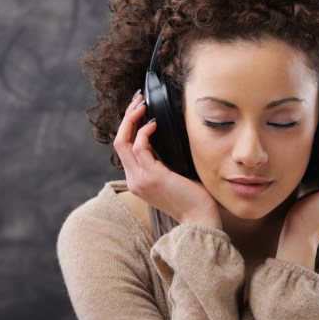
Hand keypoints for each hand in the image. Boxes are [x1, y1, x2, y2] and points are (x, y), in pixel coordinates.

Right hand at [113, 90, 221, 228]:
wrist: (200, 220)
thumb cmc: (194, 198)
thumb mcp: (174, 175)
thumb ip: (164, 160)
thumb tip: (166, 135)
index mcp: (137, 180)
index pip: (124, 147)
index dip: (129, 125)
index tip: (139, 108)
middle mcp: (133, 180)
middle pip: (118, 141)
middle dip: (127, 116)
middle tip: (138, 99)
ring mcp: (140, 179)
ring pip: (123, 141)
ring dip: (132, 118)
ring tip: (143, 104)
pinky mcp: (151, 176)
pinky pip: (140, 146)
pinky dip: (145, 131)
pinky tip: (154, 124)